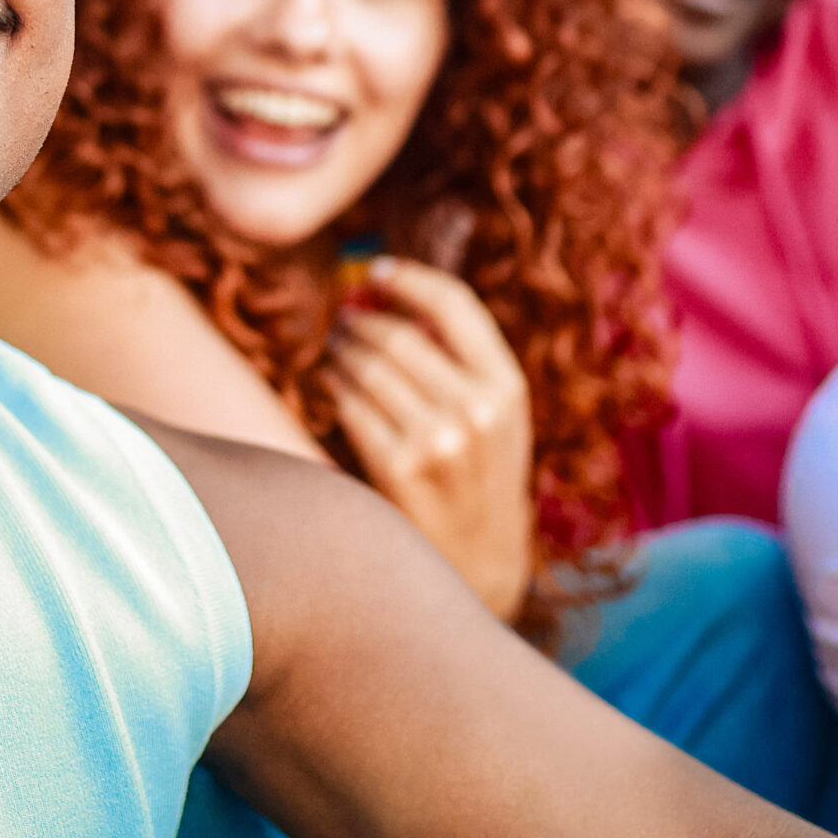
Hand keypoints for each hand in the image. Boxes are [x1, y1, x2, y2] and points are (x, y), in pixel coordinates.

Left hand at [325, 257, 534, 618]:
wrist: (481, 567)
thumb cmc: (480, 478)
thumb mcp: (498, 416)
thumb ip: (461, 358)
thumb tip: (390, 291)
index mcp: (507, 386)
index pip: (453, 303)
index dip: (406, 278)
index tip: (373, 270)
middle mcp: (477, 409)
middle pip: (398, 334)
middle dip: (359, 318)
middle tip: (342, 317)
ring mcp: (437, 441)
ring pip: (366, 366)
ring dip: (340, 349)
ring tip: (335, 349)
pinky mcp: (397, 469)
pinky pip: (349, 405)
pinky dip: (332, 384)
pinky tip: (329, 382)